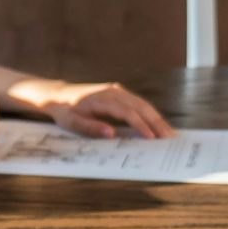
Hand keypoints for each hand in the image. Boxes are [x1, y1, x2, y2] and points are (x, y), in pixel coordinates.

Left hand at [42, 81, 175, 139]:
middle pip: (140, 106)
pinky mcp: (119, 93)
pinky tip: (157, 123)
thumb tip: (111, 134)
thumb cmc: (65, 111)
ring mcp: (117, 91)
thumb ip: (90, 128)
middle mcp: (113, 92)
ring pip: (142, 103)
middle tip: (169, 137)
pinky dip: (149, 113)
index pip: (127, 112)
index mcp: (102, 99)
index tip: (151, 137)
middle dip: (156, 121)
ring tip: (168, 132)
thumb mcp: (72, 123)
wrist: (58, 95)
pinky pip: (138, 103)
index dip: (140, 125)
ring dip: (156, 117)